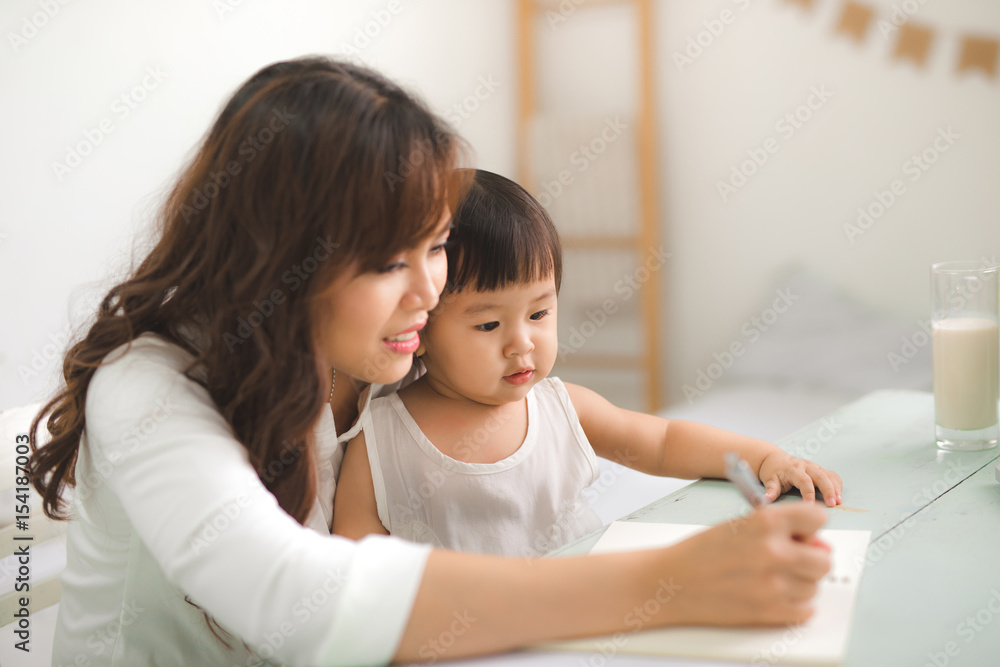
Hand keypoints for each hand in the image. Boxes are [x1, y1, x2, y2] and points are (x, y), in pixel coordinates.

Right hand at [659, 502, 830, 626]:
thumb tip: (818, 547)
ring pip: (813, 586)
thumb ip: (780, 532)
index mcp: (765, 522)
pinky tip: (772, 596)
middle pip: (823, 559)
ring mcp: (773, 584)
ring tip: (770, 578)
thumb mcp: (740, 527)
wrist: (672, 582)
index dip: (810, 527)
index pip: (817, 519)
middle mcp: (774, 551)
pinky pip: (805, 610)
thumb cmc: (701, 553)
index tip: (802, 534)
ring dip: (798, 583)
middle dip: (809, 560)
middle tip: (788, 561)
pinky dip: (794, 605)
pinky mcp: (770, 612)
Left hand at [758, 452, 841, 505]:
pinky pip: (831, 475)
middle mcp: (805, 466)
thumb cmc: (773, 471)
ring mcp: (814, 467)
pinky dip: (837, 484)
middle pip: (820, 476)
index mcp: (793, 469)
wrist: (775, 459)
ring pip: (828, 475)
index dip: (808, 493)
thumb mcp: (769, 479)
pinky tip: (839, 495)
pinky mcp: (819, 469)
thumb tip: (766, 499)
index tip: (810, 506)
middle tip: (832, 504)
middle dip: (828, 490)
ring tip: (839, 501)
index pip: (804, 481)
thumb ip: (771, 489)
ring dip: (835, 488)